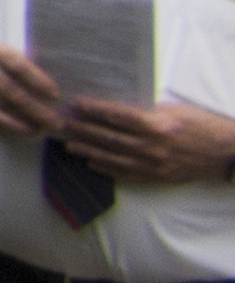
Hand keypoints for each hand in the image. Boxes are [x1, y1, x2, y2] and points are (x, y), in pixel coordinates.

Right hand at [0, 37, 67, 138]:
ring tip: (49, 128)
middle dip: (39, 109)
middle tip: (58, 121)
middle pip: (16, 93)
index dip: (39, 81)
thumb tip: (48, 85)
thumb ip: (18, 65)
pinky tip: (30, 131)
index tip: (56, 94)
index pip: (20, 67)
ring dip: (31, 120)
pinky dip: (15, 126)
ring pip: (8, 107)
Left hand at [52, 92, 234, 185]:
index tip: (75, 104)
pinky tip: (93, 164)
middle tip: (63, 124)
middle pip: (111, 138)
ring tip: (70, 145)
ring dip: (90, 151)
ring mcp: (156, 165)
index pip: (118, 116)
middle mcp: (154, 147)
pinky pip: (129, 175)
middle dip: (85, 130)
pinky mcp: (160, 178)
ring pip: (115, 158)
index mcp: (158, 125)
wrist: (228, 153)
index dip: (94, 110)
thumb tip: (115, 107)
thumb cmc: (203, 125)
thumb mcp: (175, 110)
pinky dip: (108, 170)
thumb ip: (146, 110)